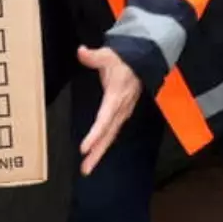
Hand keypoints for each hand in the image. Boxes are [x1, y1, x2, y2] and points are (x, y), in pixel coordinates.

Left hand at [77, 46, 141, 175]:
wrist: (141, 63)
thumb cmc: (123, 60)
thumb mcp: (109, 55)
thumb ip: (94, 56)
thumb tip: (81, 52)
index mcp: (116, 98)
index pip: (105, 119)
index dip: (95, 134)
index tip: (84, 148)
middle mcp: (120, 110)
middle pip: (107, 135)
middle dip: (97, 153)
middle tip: (85, 169)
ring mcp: (122, 114)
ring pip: (109, 137)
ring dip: (99, 153)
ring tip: (87, 168)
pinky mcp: (121, 115)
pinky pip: (110, 133)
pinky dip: (102, 145)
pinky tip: (95, 154)